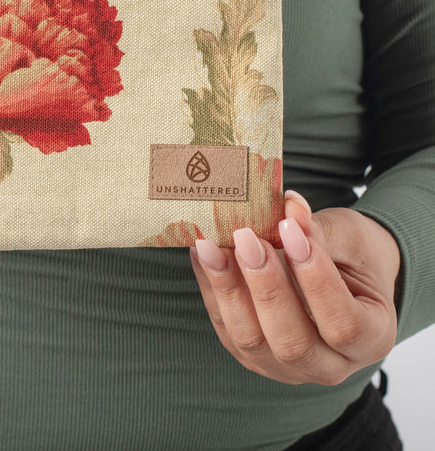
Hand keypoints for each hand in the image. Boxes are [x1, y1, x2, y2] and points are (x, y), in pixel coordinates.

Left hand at [189, 191, 400, 384]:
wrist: (339, 269)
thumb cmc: (352, 254)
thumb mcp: (347, 237)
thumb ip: (319, 230)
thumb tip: (289, 208)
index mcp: (372, 339)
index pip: (344, 325)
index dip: (315, 280)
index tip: (289, 232)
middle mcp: (329, 364)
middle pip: (292, 342)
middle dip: (264, 287)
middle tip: (245, 237)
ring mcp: (285, 366)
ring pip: (250, 340)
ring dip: (227, 288)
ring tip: (211, 244)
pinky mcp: (249, 351)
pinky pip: (224, 325)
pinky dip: (210, 286)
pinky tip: (201, 251)